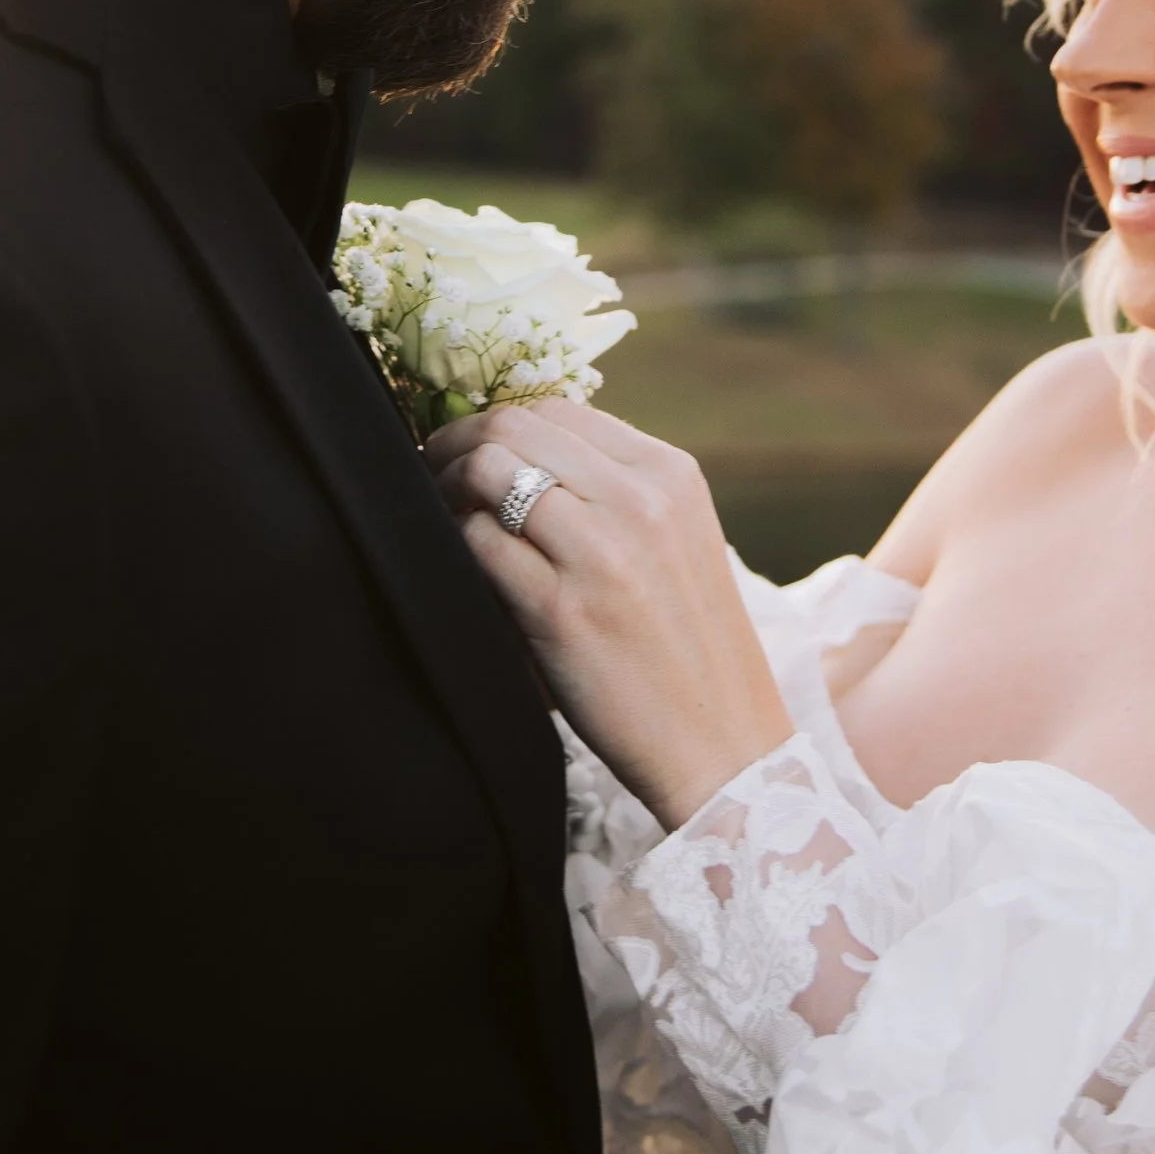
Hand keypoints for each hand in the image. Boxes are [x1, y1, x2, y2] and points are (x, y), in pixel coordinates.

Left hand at [428, 399, 793, 828]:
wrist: (723, 746)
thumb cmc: (686, 648)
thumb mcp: (677, 543)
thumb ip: (614, 491)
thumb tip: (517, 452)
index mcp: (670, 475)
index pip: (556, 408)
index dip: (497, 424)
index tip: (468, 450)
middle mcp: (640, 501)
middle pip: (514, 427)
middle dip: (456, 444)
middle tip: (431, 475)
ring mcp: (601, 553)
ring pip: (488, 472)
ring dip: (446, 488)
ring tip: (438, 517)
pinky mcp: (561, 611)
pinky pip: (479, 544)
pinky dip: (454, 546)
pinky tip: (457, 567)